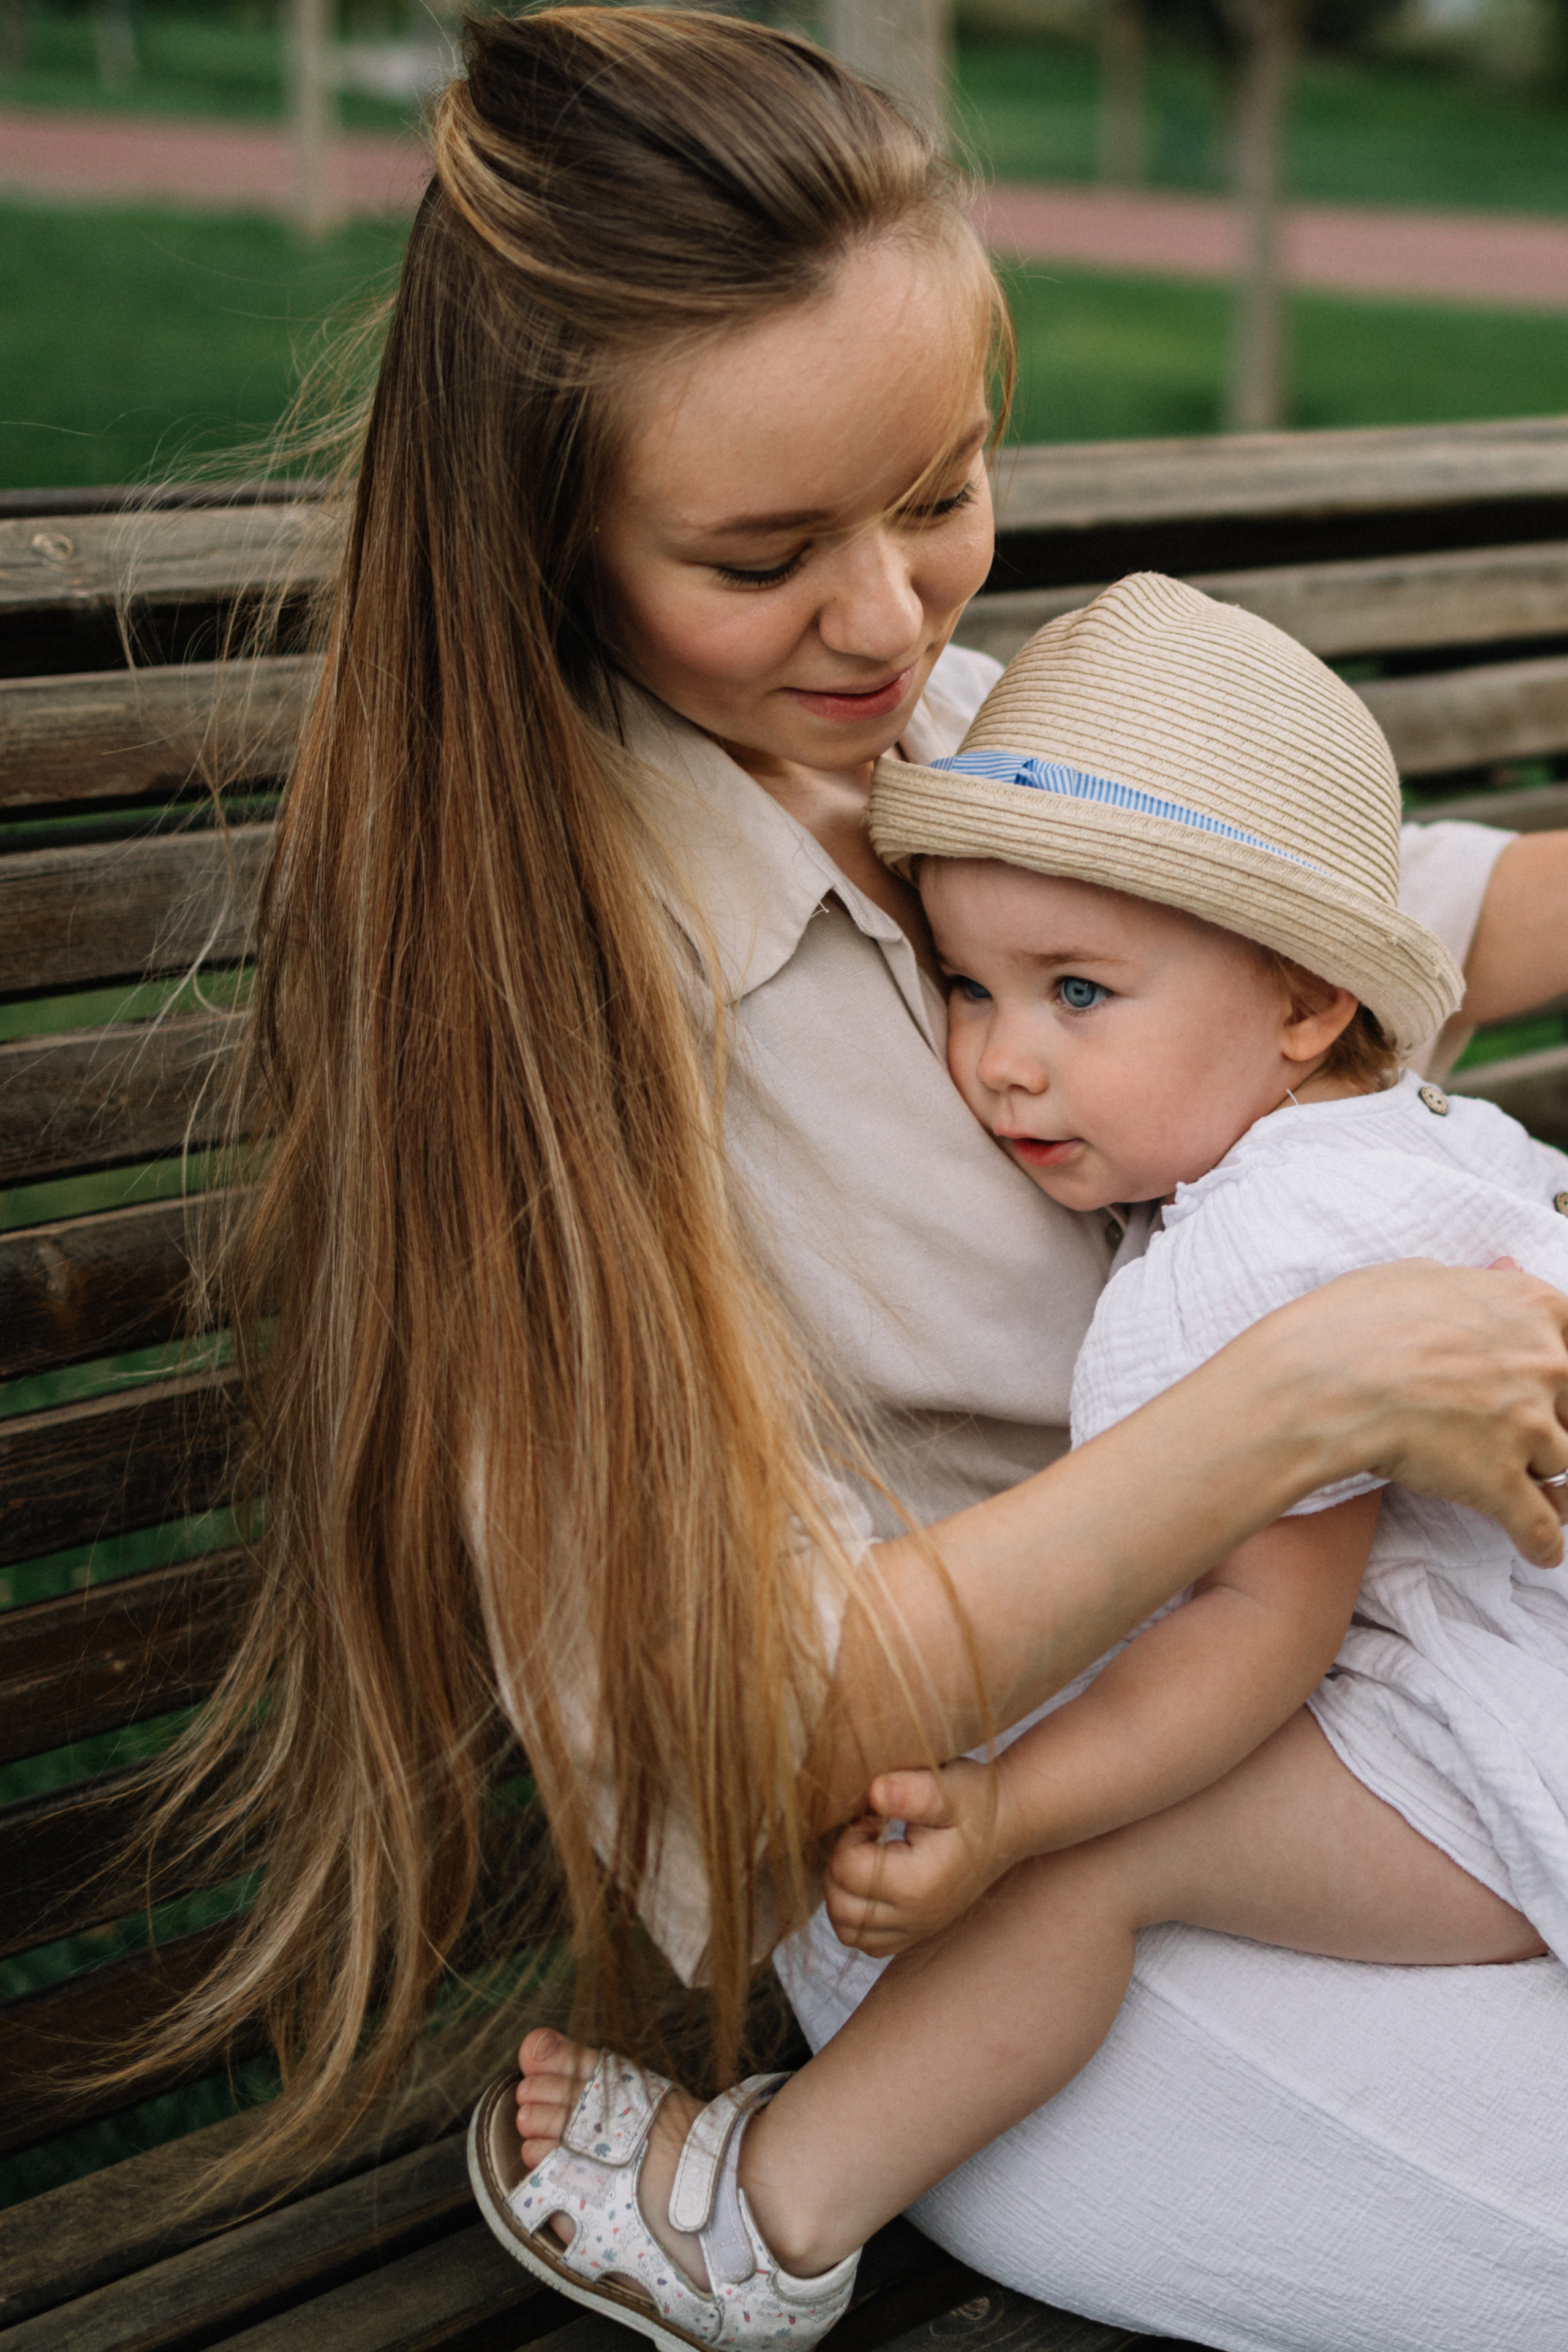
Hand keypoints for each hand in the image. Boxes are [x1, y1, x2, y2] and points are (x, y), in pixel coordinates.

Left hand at [823, 1759, 1012, 1957]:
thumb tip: (875, 1792)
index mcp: (917, 1884)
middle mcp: (916, 1917)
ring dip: (843, 1893)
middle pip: (840, 1907)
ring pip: (848, 1931)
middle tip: (866, 1835)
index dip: (848, 1836)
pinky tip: (874, 1879)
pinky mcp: (918, 1932)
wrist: (1010, 1823)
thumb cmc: (975, 1800)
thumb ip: (912, 1790)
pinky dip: (858, 1915)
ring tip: (866, 1857)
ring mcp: (917, 1930)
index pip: (845, 1871)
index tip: (873, 1817)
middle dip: (839, 1865)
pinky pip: (868, 1941)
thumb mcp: (948, 1787)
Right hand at [1261, 1260, 1567, 1566]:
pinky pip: (1542, 1526)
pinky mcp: (1501, 1482)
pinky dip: (1541, 1544)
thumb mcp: (1420, 1277)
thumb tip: (1502, 1273)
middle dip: (1553, 1426)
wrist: (1318, 1381)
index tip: (1548, 1392)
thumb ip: (1477, 1284)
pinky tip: (1538, 1552)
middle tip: (1521, 1438)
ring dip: (1546, 1480)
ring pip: (1565, 1465)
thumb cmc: (1355, 1323)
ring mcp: (1528, 1427)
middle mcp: (1545, 1365)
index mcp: (1533, 1309)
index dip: (1558, 1377)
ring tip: (1531, 1492)